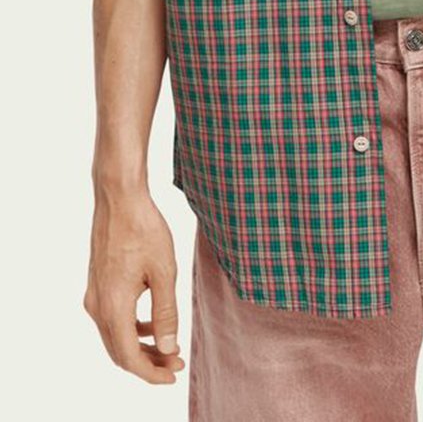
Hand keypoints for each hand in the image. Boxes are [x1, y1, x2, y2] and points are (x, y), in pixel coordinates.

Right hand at [83, 190, 184, 383]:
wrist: (120, 199)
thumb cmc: (145, 229)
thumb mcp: (164, 271)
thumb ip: (165, 313)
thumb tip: (167, 348)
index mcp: (113, 306)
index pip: (129, 357)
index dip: (151, 373)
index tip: (173, 375)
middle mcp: (97, 306)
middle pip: (119, 352)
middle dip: (148, 362)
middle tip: (176, 363)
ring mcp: (94, 296)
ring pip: (114, 336)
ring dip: (140, 346)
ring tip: (169, 347)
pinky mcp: (97, 285)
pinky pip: (112, 319)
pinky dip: (132, 328)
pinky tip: (153, 323)